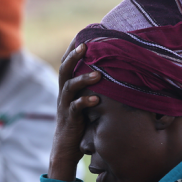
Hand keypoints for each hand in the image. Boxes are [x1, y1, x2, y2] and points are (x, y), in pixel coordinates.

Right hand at [48, 40, 100, 181]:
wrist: (66, 147)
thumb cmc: (81, 122)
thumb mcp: (86, 101)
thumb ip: (95, 88)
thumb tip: (117, 72)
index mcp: (67, 87)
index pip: (67, 63)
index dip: (73, 48)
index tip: (84, 34)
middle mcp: (64, 93)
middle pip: (65, 70)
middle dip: (74, 56)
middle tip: (85, 46)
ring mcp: (65, 106)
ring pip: (70, 87)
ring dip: (83, 79)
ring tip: (98, 74)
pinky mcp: (70, 119)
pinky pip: (76, 108)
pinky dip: (85, 102)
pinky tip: (96, 100)